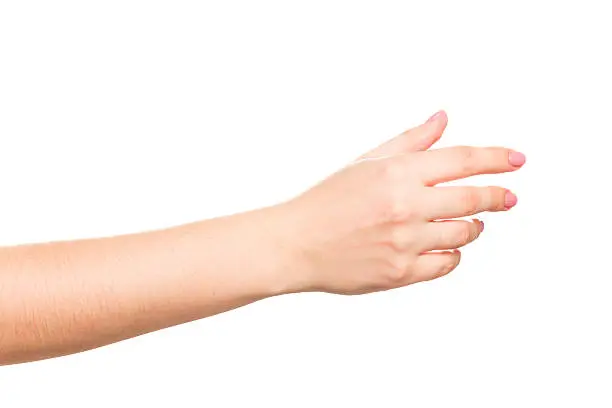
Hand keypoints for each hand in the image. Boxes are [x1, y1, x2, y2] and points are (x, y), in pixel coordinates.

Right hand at [282, 111, 524, 294]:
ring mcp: (404, 242)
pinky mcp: (400, 273)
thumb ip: (410, 141)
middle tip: (508, 197)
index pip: (461, 160)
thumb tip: (443, 118)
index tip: (518, 160)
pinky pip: (447, 263)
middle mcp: (404, 206)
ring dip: (474, 226)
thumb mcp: (366, 162)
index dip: (496, 159)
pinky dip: (454, 253)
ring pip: (464, 233)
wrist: (296, 243)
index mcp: (396, 172)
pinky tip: (446, 246)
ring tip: (470, 222)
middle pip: (473, 199)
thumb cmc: (329, 199)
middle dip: (497, 196)